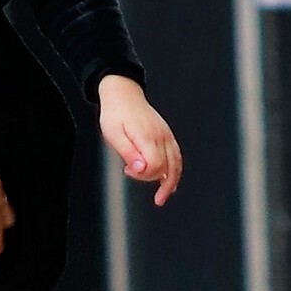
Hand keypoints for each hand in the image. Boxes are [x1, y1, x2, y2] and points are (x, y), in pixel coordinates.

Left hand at [97, 74, 181, 205]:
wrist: (123, 94)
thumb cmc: (115, 113)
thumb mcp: (113, 134)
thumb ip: (128, 153)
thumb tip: (141, 169)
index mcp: (148, 137)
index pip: (155, 166)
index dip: (143, 175)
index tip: (128, 171)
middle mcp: (161, 137)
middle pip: (168, 168)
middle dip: (154, 180)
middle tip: (137, 180)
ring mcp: (166, 135)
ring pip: (177, 164)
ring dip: (170, 182)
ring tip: (162, 196)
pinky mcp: (167, 135)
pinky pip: (176, 156)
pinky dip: (174, 171)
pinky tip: (169, 181)